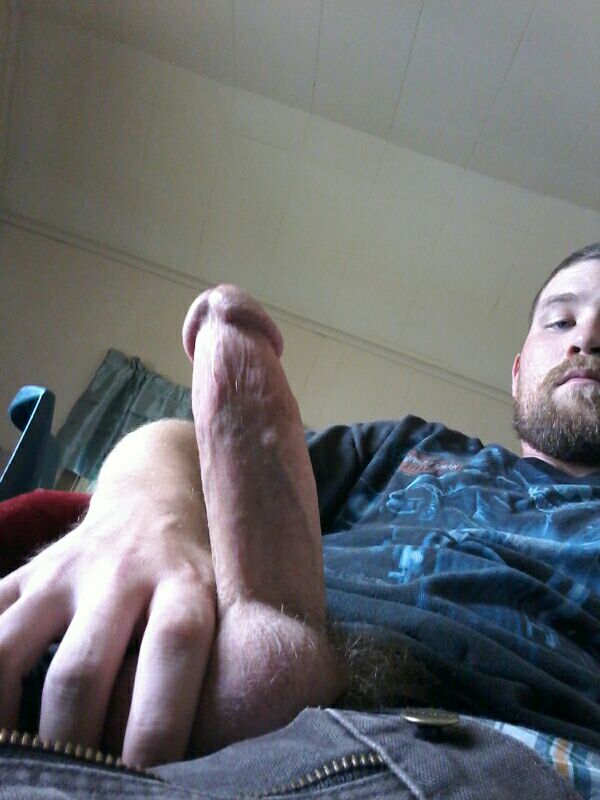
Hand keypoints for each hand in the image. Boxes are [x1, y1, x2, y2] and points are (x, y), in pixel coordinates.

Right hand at [0, 420, 216, 766]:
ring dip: (14, 721)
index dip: (159, 724)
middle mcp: (120, 572)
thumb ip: (221, 659)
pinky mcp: (26, 574)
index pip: (173, 649)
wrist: (151, 502)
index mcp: (184, 583)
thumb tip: (222, 751)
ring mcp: (63, 571)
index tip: (149, 777)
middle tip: (86, 785)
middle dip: (77, 745)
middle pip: (81, 670)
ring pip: (10, 651)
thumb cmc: (197, 572)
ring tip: (33, 765)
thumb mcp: (229, 600)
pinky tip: (2, 721)